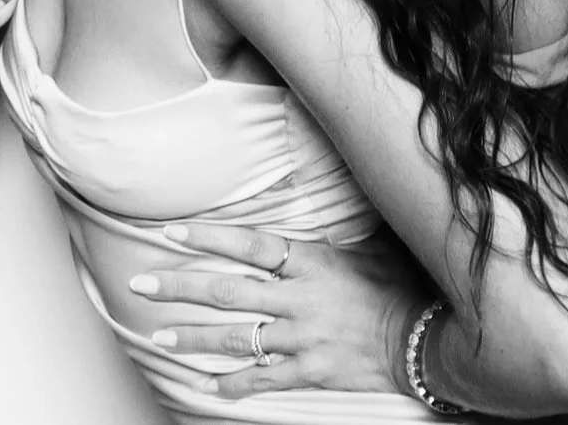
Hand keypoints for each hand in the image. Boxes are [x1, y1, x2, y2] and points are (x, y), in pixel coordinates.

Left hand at [126, 221, 432, 402]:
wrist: (426, 342)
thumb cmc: (398, 286)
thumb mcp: (368, 245)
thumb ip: (334, 225)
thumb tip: (320, 181)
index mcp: (309, 263)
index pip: (248, 245)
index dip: (207, 238)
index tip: (169, 232)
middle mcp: (298, 300)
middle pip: (227, 292)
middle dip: (179, 288)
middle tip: (141, 285)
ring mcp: (302, 339)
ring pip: (236, 338)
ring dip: (194, 339)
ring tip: (160, 337)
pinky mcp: (311, 372)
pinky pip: (264, 379)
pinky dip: (234, 384)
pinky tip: (207, 386)